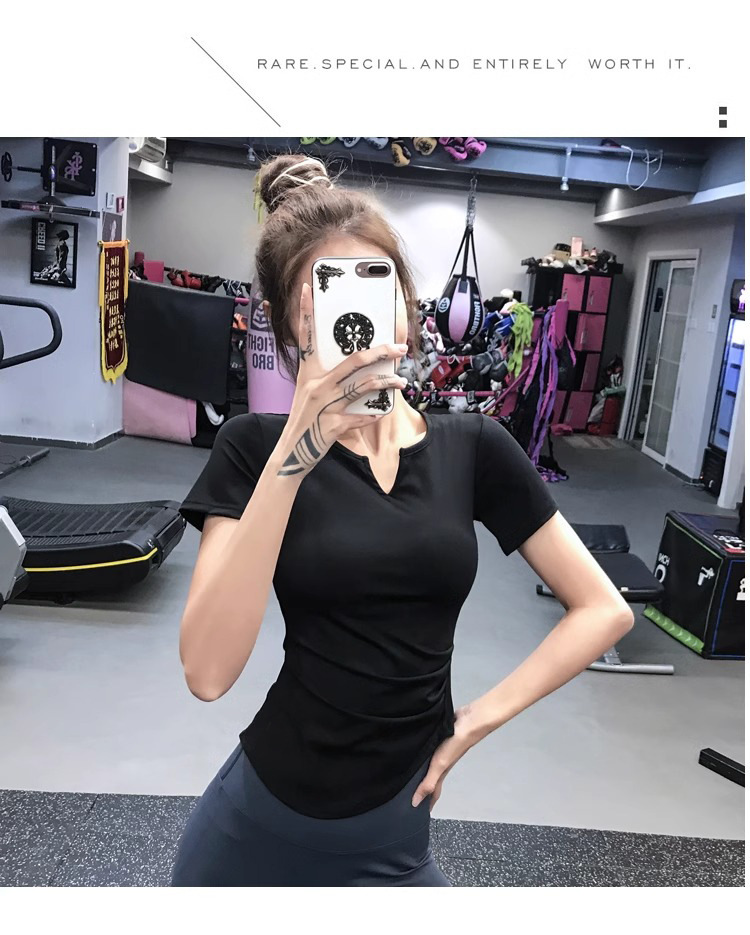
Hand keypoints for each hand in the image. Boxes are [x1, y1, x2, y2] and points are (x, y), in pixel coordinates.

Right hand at [274, 282, 407, 479]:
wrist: (292, 451)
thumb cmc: (306, 419)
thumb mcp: (309, 393)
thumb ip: (329, 378)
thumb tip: (358, 368)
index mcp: (307, 373)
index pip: (306, 337)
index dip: (307, 312)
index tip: (309, 288)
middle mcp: (315, 385)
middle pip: (353, 361)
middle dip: (380, 352)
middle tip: (400, 347)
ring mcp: (323, 405)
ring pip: (362, 387)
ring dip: (386, 383)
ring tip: (401, 381)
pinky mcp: (331, 425)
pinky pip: (360, 416)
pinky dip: (374, 414)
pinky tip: (383, 411)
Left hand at [412, 705, 482, 810]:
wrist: (467, 723)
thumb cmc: (455, 744)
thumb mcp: (439, 766)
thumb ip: (428, 783)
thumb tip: (416, 802)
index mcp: (440, 773)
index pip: (433, 792)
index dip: (426, 803)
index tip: (417, 812)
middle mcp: (441, 764)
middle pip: (430, 779)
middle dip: (421, 787)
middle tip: (408, 793)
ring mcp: (441, 752)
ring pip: (429, 765)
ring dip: (421, 770)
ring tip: (409, 773)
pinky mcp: (439, 740)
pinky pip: (429, 751)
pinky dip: (423, 755)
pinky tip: (417, 750)